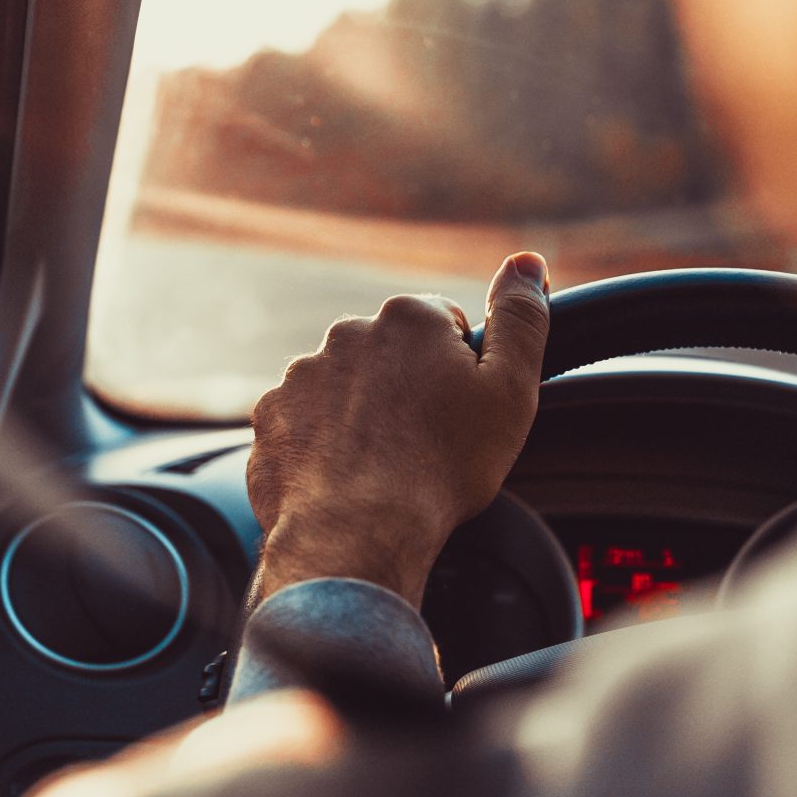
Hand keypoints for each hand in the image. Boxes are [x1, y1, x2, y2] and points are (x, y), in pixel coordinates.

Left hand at [246, 252, 550, 607]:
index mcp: (409, 319)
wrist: (357, 532)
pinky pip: (305, 426)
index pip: (444, 328)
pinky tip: (345, 480)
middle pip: (390, 356)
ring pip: (345, 391)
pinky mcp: (270, 420)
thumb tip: (526, 263)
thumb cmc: (441, 467)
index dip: (460, 374)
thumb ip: (521, 319)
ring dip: (362, 418)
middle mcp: (347, 334)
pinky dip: (322, 448)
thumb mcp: (510, 391)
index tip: (460, 414)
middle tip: (425, 445)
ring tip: (382, 468)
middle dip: (407, 391)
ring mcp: (301, 377)